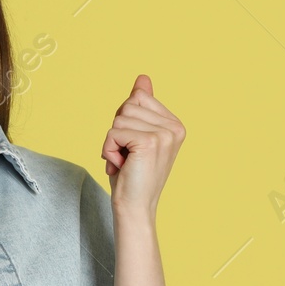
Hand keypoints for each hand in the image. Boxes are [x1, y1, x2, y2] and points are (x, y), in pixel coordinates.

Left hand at [101, 74, 184, 217]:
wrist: (134, 207)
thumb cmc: (132, 174)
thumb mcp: (135, 135)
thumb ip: (141, 107)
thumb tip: (143, 78)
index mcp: (175, 124)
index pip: (138, 98)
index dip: (125, 122)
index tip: (134, 146)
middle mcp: (174, 127)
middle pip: (127, 106)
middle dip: (118, 132)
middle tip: (128, 156)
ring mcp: (164, 134)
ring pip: (119, 119)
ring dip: (112, 142)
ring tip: (125, 162)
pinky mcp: (149, 142)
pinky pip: (113, 132)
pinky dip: (109, 150)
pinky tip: (121, 165)